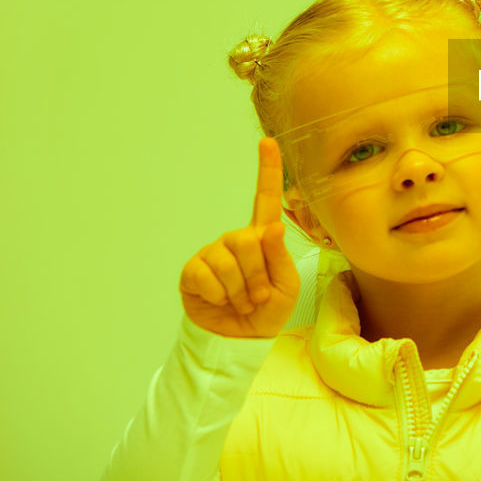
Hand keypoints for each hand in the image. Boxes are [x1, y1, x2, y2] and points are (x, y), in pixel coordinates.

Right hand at [179, 138, 299, 337]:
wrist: (240, 338)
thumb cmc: (267, 309)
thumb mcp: (286, 286)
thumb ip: (280, 257)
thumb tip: (271, 228)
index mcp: (262, 237)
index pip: (265, 198)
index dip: (268, 170)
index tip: (267, 141)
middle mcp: (235, 239)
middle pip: (248, 241)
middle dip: (258, 276)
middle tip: (259, 296)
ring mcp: (212, 253)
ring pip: (229, 261)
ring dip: (241, 290)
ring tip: (242, 301)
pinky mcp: (193, 270)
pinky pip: (207, 276)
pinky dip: (220, 295)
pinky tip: (219, 301)